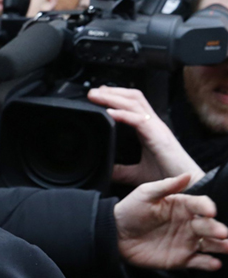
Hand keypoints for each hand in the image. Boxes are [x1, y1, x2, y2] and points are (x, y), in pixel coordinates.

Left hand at [87, 86, 204, 185]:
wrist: (186, 186)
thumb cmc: (166, 178)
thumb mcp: (136, 173)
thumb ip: (120, 170)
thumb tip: (104, 169)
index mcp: (148, 129)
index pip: (132, 105)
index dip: (116, 97)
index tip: (98, 95)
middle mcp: (153, 124)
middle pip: (133, 98)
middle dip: (113, 91)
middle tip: (92, 91)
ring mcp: (157, 128)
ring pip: (135, 103)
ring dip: (114, 97)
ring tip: (96, 96)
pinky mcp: (159, 137)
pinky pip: (140, 120)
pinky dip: (123, 114)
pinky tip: (109, 112)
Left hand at [114, 173, 227, 270]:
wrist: (113, 234)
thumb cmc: (130, 210)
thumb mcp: (145, 194)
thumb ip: (166, 186)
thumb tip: (187, 174)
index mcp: (183, 206)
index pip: (200, 205)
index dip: (206, 207)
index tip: (210, 211)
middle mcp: (189, 224)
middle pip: (208, 226)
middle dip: (217, 229)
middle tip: (223, 232)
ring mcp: (186, 242)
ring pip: (210, 244)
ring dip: (221, 246)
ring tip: (227, 246)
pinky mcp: (181, 259)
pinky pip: (198, 261)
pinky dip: (208, 263)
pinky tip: (215, 263)